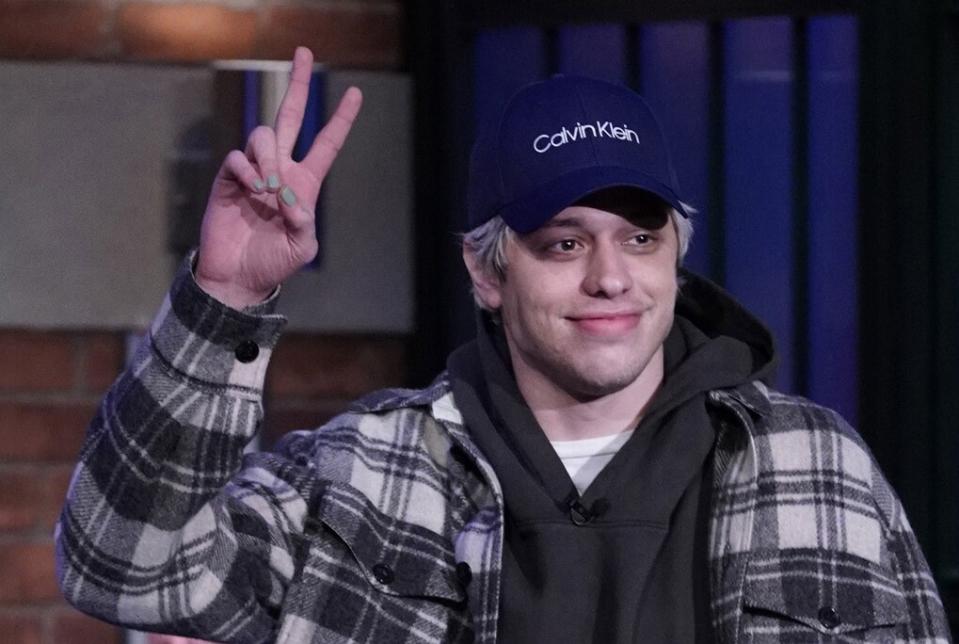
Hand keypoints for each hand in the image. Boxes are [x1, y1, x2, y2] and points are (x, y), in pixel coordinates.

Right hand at [195, 47, 362, 308]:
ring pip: (263, 137)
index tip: (356, 93)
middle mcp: (281, 170)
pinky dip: (247, 170)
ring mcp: (254, 171)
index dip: (341, 120)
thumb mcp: (301, 248)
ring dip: (269, 156)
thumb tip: (291, 199)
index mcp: (305, 184)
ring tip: (268, 187)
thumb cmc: (273, 262)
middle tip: (304, 52)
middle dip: (298, 85)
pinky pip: (238, 158)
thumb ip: (304, 224)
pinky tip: (252, 189)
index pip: (325, 144)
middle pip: (290, 117)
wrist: (238, 276)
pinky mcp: (229, 179)